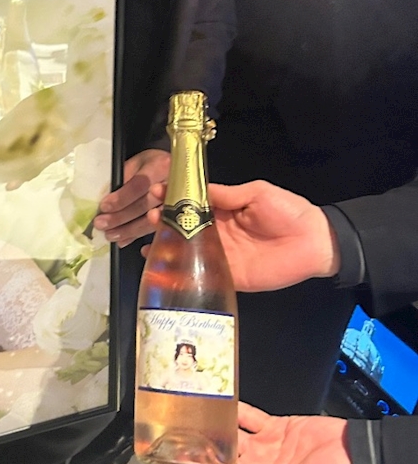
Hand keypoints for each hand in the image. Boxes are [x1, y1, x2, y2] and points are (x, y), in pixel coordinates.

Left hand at [94, 149, 169, 246]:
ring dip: (128, 230)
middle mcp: (173, 185)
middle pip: (146, 205)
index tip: (104, 206)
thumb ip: (122, 179)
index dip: (121, 198)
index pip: (140, 185)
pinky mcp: (176, 219)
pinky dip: (136, 237)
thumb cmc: (148, 165)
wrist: (170, 168)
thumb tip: (105, 203)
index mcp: (161, 165)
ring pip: (152, 222)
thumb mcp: (134, 163)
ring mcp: (178, 204)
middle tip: (102, 224)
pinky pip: (155, 232)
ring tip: (109, 234)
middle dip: (121, 217)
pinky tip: (122, 240)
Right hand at [144, 179, 339, 290]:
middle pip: (183, 226)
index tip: (156, 192)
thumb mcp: (257, 193)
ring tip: (148, 239)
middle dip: (163, 220)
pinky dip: (179, 272)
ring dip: (166, 244)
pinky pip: (199, 274)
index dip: (173, 197)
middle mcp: (217, 232)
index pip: (192, 202)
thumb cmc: (289, 212)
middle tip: (150, 216)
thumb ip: (228, 193)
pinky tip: (161, 266)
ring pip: (186, 249)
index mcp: (223, 209)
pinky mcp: (226, 275)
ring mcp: (219, 254)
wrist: (315, 243)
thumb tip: (198, 189)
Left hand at [193, 403, 356, 463]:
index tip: (182, 460)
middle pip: (223, 458)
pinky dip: (235, 410)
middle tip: (180, 433)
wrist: (362, 459)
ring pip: (231, 436)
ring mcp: (266, 448)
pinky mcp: (276, 428)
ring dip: (215, 428)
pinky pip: (249, 418)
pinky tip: (220, 403)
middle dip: (202, 448)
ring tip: (194, 416)